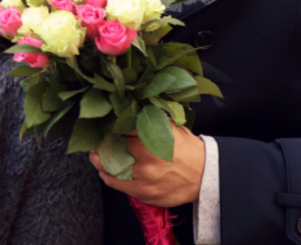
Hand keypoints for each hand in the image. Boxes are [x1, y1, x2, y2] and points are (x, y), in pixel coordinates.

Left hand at [88, 122, 205, 206]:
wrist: (205, 175)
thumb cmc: (186, 148)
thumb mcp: (169, 125)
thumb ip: (148, 117)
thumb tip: (127, 107)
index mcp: (149, 139)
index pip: (117, 130)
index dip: (106, 127)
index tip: (100, 125)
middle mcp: (144, 160)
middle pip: (109, 150)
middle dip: (99, 144)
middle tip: (94, 141)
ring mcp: (143, 179)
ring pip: (109, 169)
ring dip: (99, 161)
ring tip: (95, 155)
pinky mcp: (144, 193)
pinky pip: (116, 184)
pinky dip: (107, 176)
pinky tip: (105, 171)